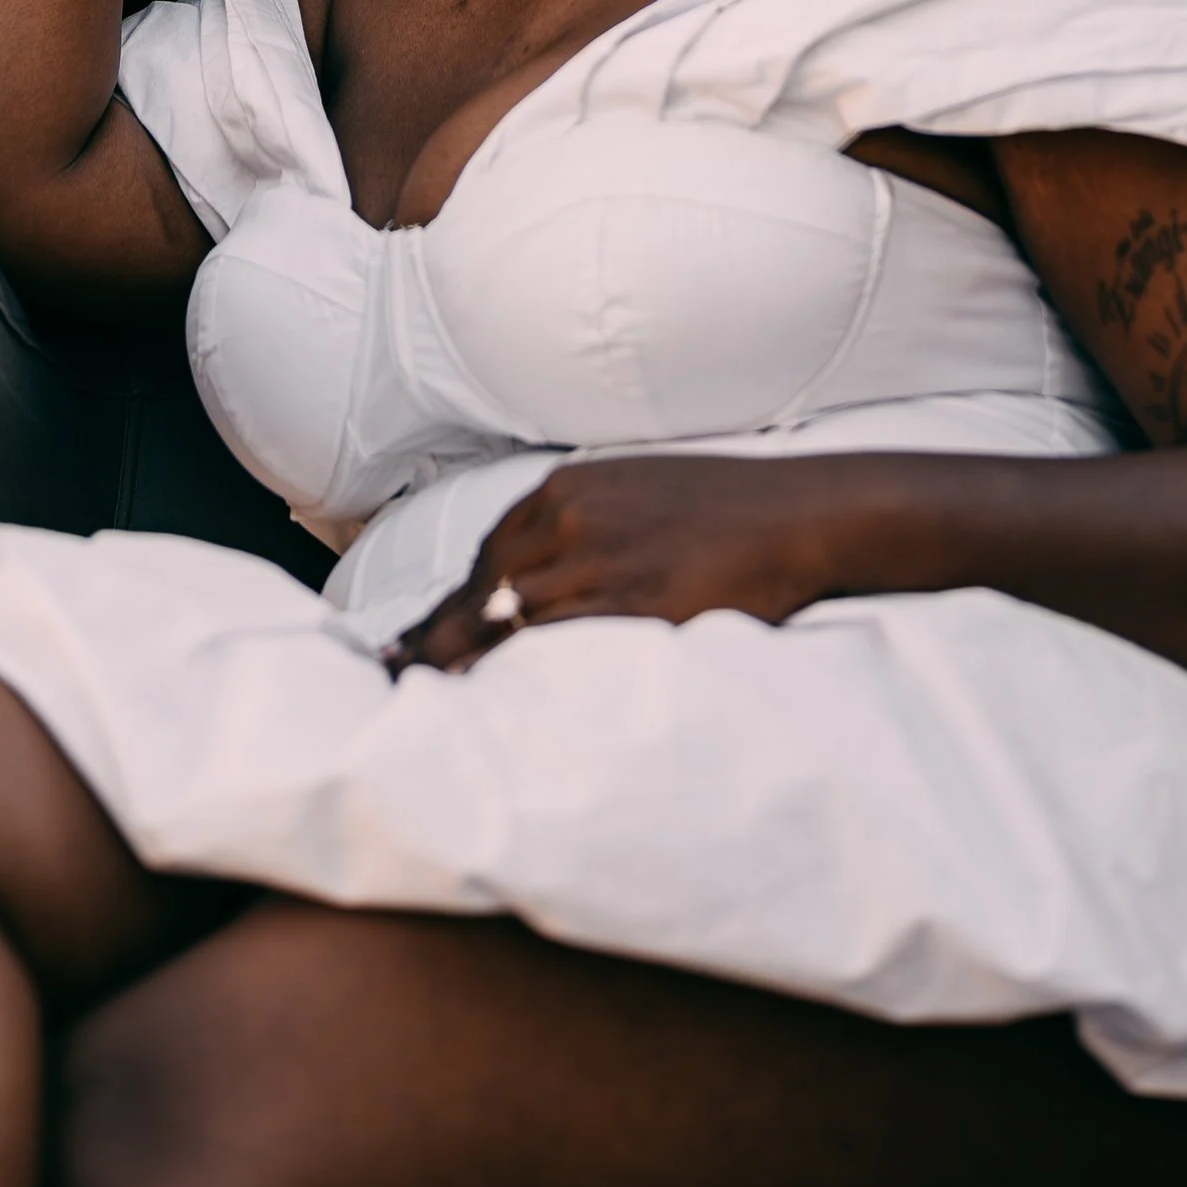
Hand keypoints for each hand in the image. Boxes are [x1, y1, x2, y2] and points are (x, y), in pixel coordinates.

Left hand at [385, 455, 857, 673]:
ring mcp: (601, 560)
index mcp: (566, 491)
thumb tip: (523, 578)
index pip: (483, 557)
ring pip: (508, 616)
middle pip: (482, 588)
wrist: (794, 513)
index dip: (443, 606)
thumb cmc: (717, 508)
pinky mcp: (635, 602)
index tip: (407, 642)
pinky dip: (514, 667)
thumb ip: (575, 524)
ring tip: (422, 695)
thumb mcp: (630, 492)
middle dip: (435, 636)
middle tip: (392, 676)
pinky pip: (557, 640)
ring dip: (461, 658)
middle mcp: (571, 519)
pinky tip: (486, 693)